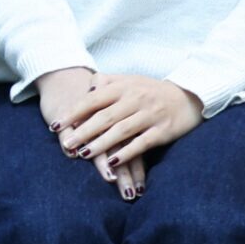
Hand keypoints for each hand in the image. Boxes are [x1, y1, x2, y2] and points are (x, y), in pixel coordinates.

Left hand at [34, 66, 150, 198]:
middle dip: (83, 132)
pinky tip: (112, 162)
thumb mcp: (128, 80)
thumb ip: (105, 82)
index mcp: (122, 87)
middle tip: (66, 144)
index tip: (56, 125)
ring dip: (101, 144)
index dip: (73, 113)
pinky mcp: (162, 131)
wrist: (188, 96)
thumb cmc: (150, 90)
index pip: (92, 100)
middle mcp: (134, 100)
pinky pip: (141, 143)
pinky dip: (126, 153)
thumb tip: (84, 90)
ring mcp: (149, 115)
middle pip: (104, 117)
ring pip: (121, 131)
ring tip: (83, 154)